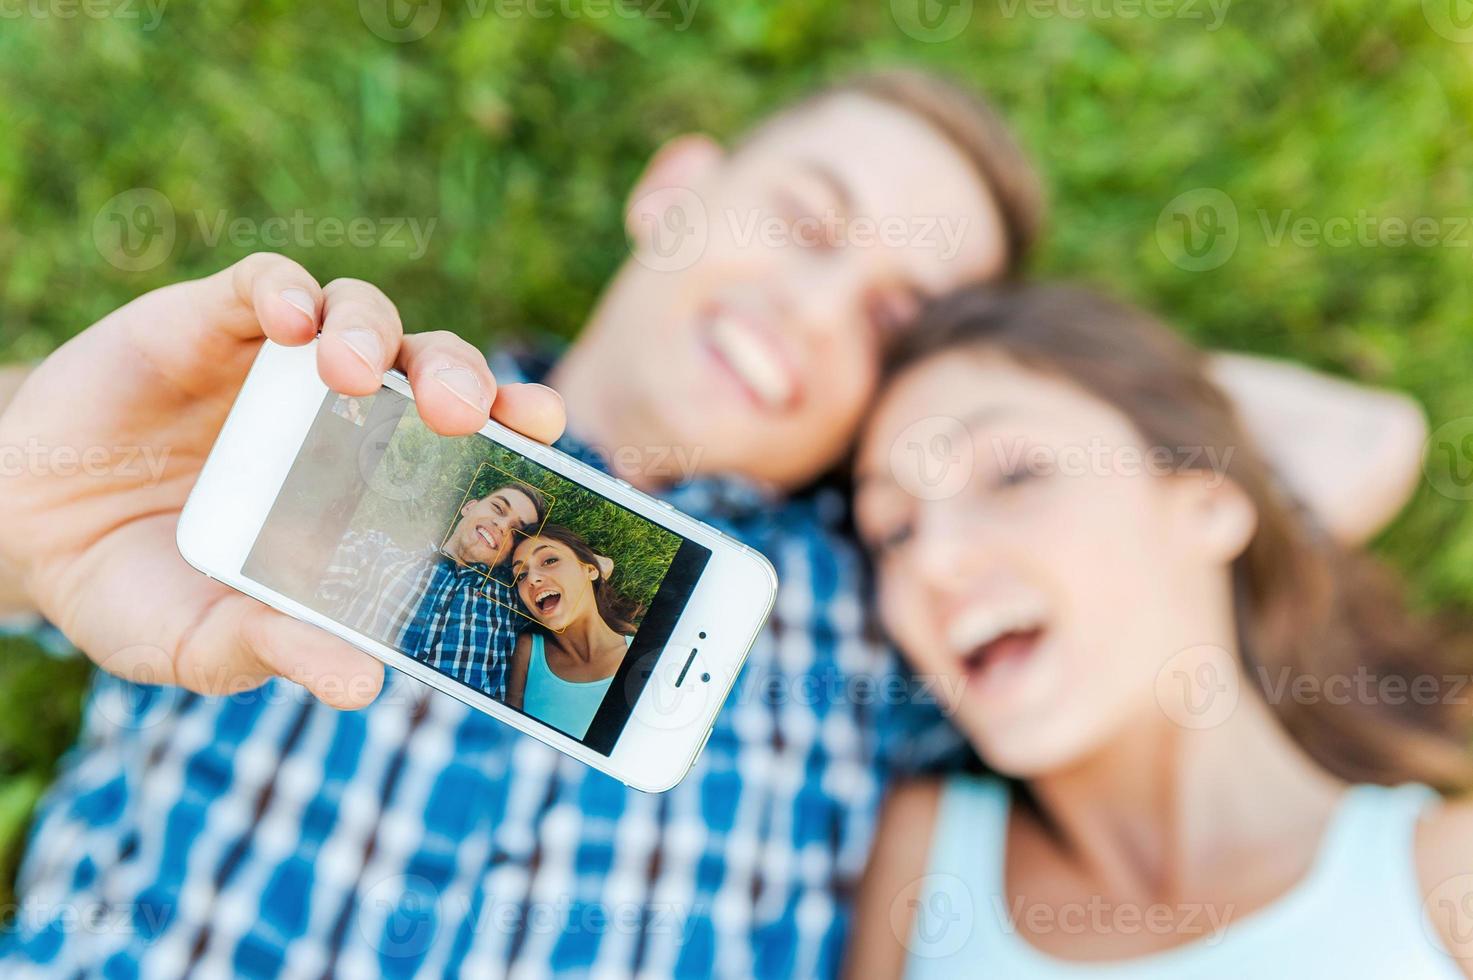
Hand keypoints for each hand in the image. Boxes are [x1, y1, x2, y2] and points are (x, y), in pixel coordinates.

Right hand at [0, 253, 564, 707]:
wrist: (27, 537)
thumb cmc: (140, 591)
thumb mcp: (204, 639)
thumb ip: (276, 649)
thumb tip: (360, 685)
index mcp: (368, 488)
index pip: (466, 445)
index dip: (513, 432)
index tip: (550, 438)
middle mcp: (342, 418)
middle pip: (431, 369)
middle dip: (462, 378)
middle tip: (463, 411)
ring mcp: (279, 366)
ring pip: (360, 316)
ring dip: (372, 333)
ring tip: (353, 371)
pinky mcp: (208, 323)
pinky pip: (264, 287)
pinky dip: (286, 294)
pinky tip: (292, 322)